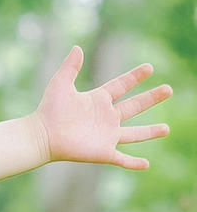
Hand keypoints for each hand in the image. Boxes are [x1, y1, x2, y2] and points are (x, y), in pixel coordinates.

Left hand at [33, 46, 171, 168]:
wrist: (41, 135)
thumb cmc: (48, 110)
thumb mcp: (60, 84)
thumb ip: (70, 67)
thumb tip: (77, 47)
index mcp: (98, 100)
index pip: (121, 86)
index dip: (134, 77)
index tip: (149, 68)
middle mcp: (105, 118)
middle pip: (134, 107)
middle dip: (151, 98)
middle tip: (168, 89)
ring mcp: (106, 135)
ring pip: (134, 134)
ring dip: (150, 132)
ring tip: (167, 129)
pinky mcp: (103, 152)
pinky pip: (122, 159)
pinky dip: (134, 163)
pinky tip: (146, 164)